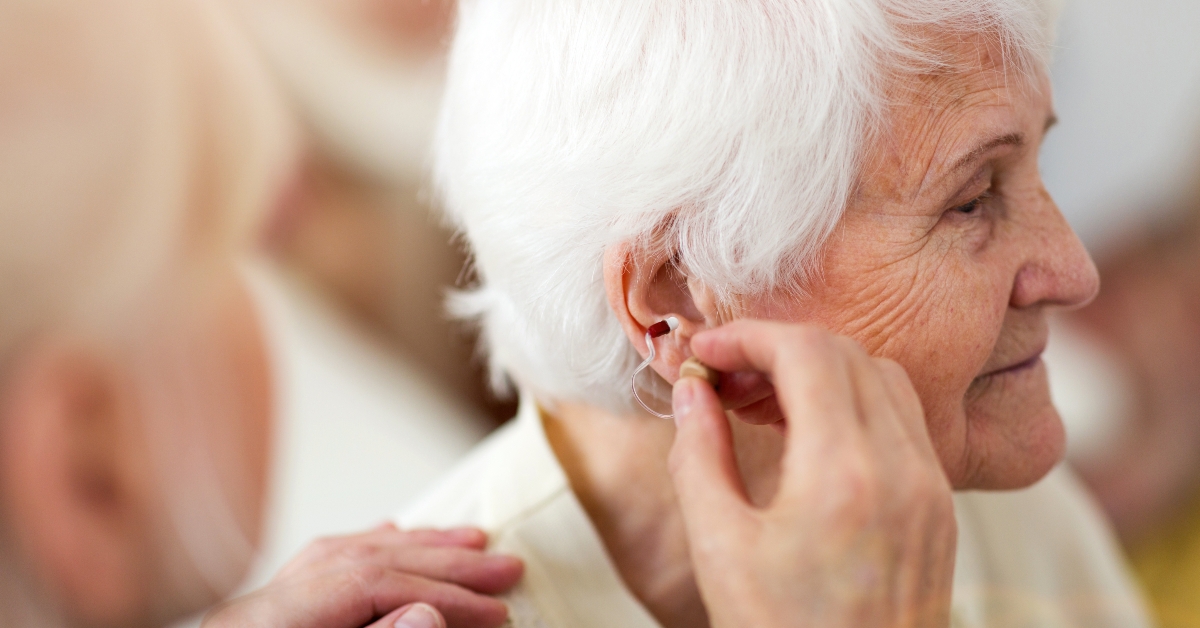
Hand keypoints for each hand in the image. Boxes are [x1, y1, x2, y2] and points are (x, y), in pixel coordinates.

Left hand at [202, 524, 522, 627]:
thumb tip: (426, 614)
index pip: (366, 587)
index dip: (440, 595)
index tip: (495, 612)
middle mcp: (255, 614)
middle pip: (359, 564)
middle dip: (440, 563)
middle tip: (503, 567)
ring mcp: (253, 619)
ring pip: (339, 558)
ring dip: (410, 547)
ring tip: (466, 542)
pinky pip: (315, 570)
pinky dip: (365, 550)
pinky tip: (392, 536)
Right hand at [668, 320, 955, 627]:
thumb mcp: (719, 546)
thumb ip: (699, 453)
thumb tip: (691, 390)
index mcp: (844, 475)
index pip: (807, 353)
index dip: (749, 337)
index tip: (705, 354)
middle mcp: (902, 469)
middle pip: (847, 353)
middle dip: (779, 347)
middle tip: (725, 375)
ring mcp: (931, 488)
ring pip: (884, 377)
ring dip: (821, 369)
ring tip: (763, 400)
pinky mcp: (940, 507)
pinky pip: (905, 420)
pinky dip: (856, 402)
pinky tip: (809, 434)